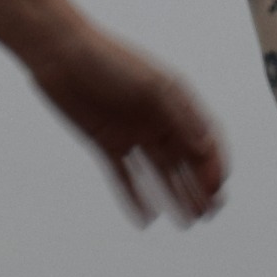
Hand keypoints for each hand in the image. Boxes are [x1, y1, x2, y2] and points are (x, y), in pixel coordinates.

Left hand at [26, 27, 229, 225]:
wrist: (60, 53)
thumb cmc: (108, 60)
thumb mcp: (151, 86)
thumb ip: (179, 116)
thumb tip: (206, 147)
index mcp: (175, 101)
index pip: (203, 139)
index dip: (212, 165)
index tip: (216, 190)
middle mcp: (157, 119)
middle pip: (185, 160)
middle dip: (199, 188)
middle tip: (208, 215)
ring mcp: (132, 133)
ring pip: (159, 173)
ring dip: (174, 196)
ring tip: (187, 223)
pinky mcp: (107, 142)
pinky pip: (125, 176)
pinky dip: (136, 197)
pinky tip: (148, 219)